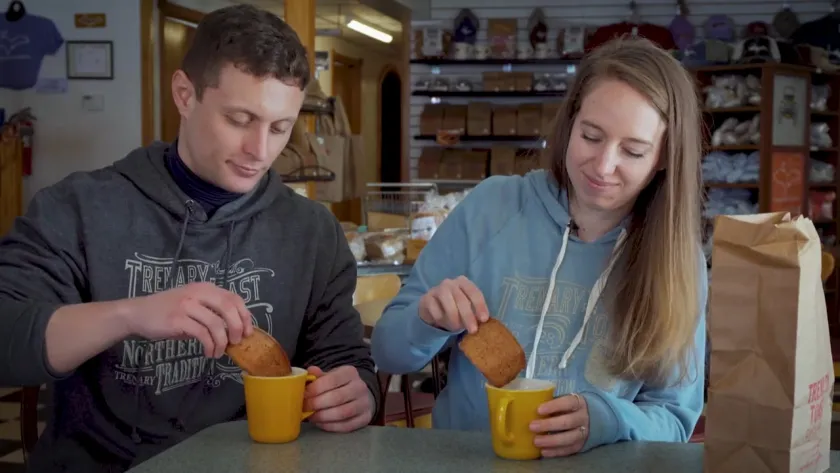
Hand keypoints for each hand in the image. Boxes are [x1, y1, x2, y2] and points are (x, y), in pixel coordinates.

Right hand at [122, 282, 252, 358]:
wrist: (138, 313)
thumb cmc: (168, 311)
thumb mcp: (193, 305)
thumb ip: (211, 312)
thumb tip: (235, 330)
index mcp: (205, 288)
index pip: (234, 298)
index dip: (245, 315)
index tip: (248, 331)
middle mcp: (198, 292)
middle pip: (228, 308)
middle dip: (237, 327)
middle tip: (237, 342)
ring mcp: (187, 305)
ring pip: (216, 324)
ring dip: (221, 342)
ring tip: (218, 352)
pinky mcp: (178, 319)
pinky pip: (202, 334)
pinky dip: (210, 346)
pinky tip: (209, 352)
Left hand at [304, 365, 373, 431]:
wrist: (359, 396)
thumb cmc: (339, 386)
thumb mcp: (329, 376)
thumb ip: (318, 375)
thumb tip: (310, 372)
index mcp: (350, 372)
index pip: (332, 380)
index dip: (315, 389)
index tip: (303, 395)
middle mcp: (360, 387)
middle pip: (337, 397)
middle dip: (316, 404)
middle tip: (304, 408)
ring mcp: (364, 403)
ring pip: (342, 413)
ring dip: (322, 416)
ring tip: (311, 416)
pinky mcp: (365, 418)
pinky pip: (346, 426)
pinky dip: (330, 426)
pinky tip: (320, 423)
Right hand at [418, 276, 488, 333]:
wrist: (432, 308)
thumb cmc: (454, 307)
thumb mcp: (466, 307)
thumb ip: (474, 311)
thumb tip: (482, 321)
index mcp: (463, 282)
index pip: (474, 292)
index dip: (480, 306)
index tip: (484, 320)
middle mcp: (450, 283)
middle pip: (461, 299)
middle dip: (468, 316)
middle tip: (473, 330)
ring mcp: (437, 289)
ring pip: (449, 305)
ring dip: (454, 319)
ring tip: (456, 328)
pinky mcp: (426, 299)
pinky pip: (436, 312)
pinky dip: (441, 320)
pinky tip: (442, 322)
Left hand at [529, 393, 589, 457]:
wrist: (591, 417)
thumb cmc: (569, 407)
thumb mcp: (564, 400)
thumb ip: (551, 401)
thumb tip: (529, 404)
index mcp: (578, 403)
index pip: (568, 403)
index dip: (553, 406)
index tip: (539, 410)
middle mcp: (583, 418)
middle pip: (567, 422)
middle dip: (548, 425)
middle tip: (532, 426)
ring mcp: (584, 433)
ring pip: (568, 438)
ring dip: (551, 441)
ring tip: (536, 441)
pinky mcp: (581, 445)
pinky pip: (568, 450)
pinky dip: (555, 451)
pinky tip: (543, 451)